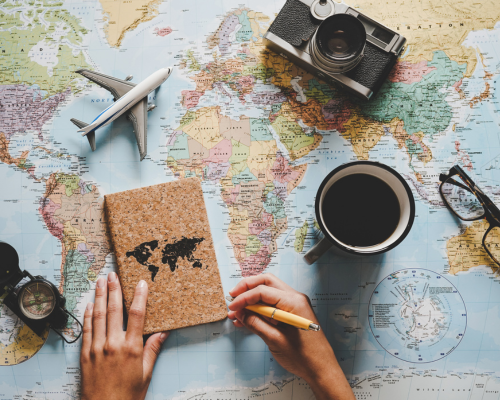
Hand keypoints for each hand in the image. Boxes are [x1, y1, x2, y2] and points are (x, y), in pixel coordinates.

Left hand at [80, 272, 168, 399]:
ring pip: (98, 316)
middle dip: (114, 289)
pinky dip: (88, 315)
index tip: (141, 283)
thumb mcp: (146, 374)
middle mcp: (113, 345)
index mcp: (131, 348)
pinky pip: (86, 330)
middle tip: (113, 274)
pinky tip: (89, 304)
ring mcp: (97, 348)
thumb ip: (152, 350)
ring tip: (100, 282)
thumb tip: (163, 333)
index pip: (137, 315)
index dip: (139, 296)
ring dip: (99, 296)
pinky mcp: (85, 355)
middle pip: (114, 310)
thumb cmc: (128, 396)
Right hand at [227, 274, 354, 399]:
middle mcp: (295, 298)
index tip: (232, 306)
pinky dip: (259, 310)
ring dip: (251, 300)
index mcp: (294, 302)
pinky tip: (245, 319)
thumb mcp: (275, 340)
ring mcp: (294, 305)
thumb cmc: (304, 357)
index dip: (244, 297)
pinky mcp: (292, 313)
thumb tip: (240, 313)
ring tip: (235, 312)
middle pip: (267, 283)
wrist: (321, 370)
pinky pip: (272, 305)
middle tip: (233, 297)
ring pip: (268, 293)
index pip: (263, 291)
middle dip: (247, 288)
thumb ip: (255, 323)